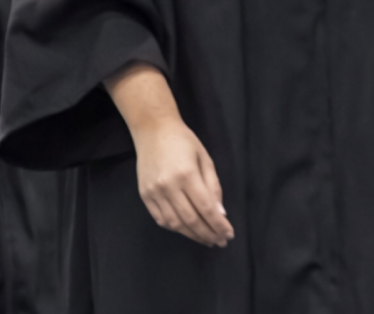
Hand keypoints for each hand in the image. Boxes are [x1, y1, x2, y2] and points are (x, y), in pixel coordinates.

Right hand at [132, 117, 231, 246]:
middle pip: (190, 219)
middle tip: (220, 242)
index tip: (229, 235)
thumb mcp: (205, 159)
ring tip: (207, 239)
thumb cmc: (184, 142)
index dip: (218, 225)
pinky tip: (188, 230)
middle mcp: (168, 186)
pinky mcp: (144, 196)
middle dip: (207, 234)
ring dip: (192, 235)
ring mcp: (153, 193)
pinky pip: (160, 219)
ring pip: (174, 223)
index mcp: (186, 175)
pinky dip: (175, 228)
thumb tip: (220, 213)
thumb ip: (213, 186)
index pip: (205, 208)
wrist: (153, 131)